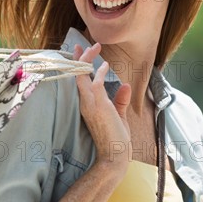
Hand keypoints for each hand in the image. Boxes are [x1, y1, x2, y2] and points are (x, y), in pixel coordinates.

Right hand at [73, 43, 131, 174]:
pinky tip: (105, 65)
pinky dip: (99, 73)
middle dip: (79, 58)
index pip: (79, 80)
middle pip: (77, 74)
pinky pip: (95, 84)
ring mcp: (90, 104)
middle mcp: (85, 102)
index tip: (79, 51)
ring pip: (82, 76)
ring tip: (95, 47)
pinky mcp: (98, 106)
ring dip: (87, 60)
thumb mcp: (119, 116)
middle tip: (81, 44)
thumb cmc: (117, 140)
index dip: (78, 65)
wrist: (115, 157)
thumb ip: (121, 101)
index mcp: (87, 104)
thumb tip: (125, 85)